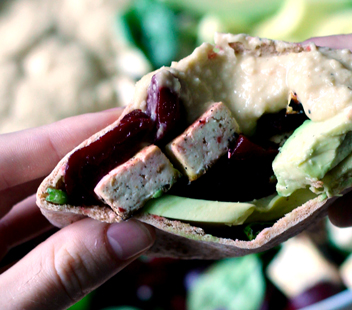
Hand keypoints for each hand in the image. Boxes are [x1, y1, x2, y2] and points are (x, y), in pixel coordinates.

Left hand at [0, 108, 155, 309]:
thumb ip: (59, 273)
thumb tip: (134, 233)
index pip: (28, 148)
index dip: (87, 132)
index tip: (141, 121)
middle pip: (40, 172)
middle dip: (100, 167)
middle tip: (155, 160)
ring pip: (41, 203)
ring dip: (93, 201)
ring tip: (142, 192)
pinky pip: (35, 232)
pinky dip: (74, 231)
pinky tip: (111, 228)